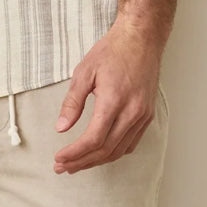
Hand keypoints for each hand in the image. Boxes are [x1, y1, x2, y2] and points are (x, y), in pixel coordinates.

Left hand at [53, 21, 162, 173]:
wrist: (141, 39)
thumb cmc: (113, 51)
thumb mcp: (84, 72)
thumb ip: (72, 102)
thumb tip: (61, 128)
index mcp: (114, 100)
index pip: (93, 139)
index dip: (74, 153)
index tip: (58, 158)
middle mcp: (132, 112)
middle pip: (106, 150)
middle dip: (82, 162)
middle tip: (62, 167)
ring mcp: (142, 115)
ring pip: (119, 150)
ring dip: (96, 161)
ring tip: (76, 164)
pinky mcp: (147, 115)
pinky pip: (131, 143)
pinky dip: (114, 152)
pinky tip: (100, 154)